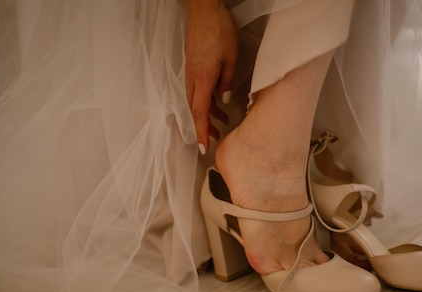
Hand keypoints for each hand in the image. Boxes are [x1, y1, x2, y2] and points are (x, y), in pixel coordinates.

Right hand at [185, 0, 237, 153]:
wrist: (203, 9)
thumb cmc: (218, 29)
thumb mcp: (231, 58)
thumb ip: (227, 82)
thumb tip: (224, 101)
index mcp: (201, 78)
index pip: (199, 113)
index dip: (202, 132)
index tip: (203, 148)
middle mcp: (192, 78)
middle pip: (196, 110)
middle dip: (204, 127)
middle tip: (214, 140)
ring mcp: (190, 72)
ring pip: (196, 100)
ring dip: (207, 114)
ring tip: (220, 123)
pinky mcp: (192, 66)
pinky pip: (197, 89)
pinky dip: (205, 100)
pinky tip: (217, 102)